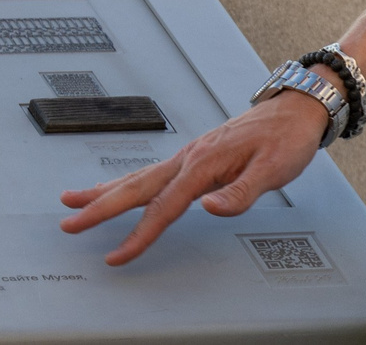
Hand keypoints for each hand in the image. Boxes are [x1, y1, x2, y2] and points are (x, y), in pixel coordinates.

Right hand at [59, 90, 326, 262]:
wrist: (295, 109)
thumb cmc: (286, 139)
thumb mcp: (273, 170)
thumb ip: (239, 193)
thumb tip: (209, 209)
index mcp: (204, 164)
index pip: (165, 208)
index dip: (139, 235)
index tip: (117, 256)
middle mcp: (189, 157)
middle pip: (136, 188)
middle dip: (100, 208)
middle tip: (69, 224)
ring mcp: (189, 154)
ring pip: (137, 177)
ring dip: (103, 191)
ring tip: (71, 199)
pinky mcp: (194, 155)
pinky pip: (150, 172)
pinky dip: (126, 181)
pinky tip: (115, 187)